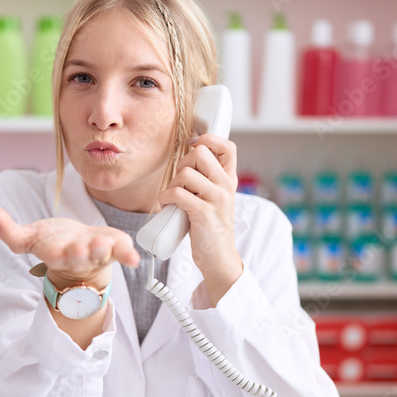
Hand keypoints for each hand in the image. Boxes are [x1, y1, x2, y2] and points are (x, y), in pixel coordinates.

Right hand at [0, 206, 140, 289]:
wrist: (80, 254)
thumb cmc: (54, 243)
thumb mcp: (29, 238)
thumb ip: (9, 231)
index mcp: (57, 254)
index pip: (55, 256)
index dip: (57, 253)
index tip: (57, 251)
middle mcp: (78, 256)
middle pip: (81, 257)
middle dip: (84, 252)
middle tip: (88, 247)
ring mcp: (98, 254)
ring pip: (102, 254)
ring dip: (106, 250)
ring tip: (107, 244)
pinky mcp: (114, 248)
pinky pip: (123, 253)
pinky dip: (129, 255)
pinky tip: (135, 258)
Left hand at [156, 133, 242, 302]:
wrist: (218, 258)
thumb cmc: (210, 227)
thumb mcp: (214, 199)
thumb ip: (205, 179)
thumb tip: (186, 159)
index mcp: (229, 180)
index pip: (227, 146)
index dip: (208, 139)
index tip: (193, 146)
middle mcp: (226, 186)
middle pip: (200, 153)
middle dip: (183, 164)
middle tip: (181, 182)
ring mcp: (217, 199)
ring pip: (187, 172)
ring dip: (173, 183)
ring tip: (175, 197)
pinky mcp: (204, 213)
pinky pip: (178, 193)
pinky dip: (166, 197)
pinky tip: (168, 205)